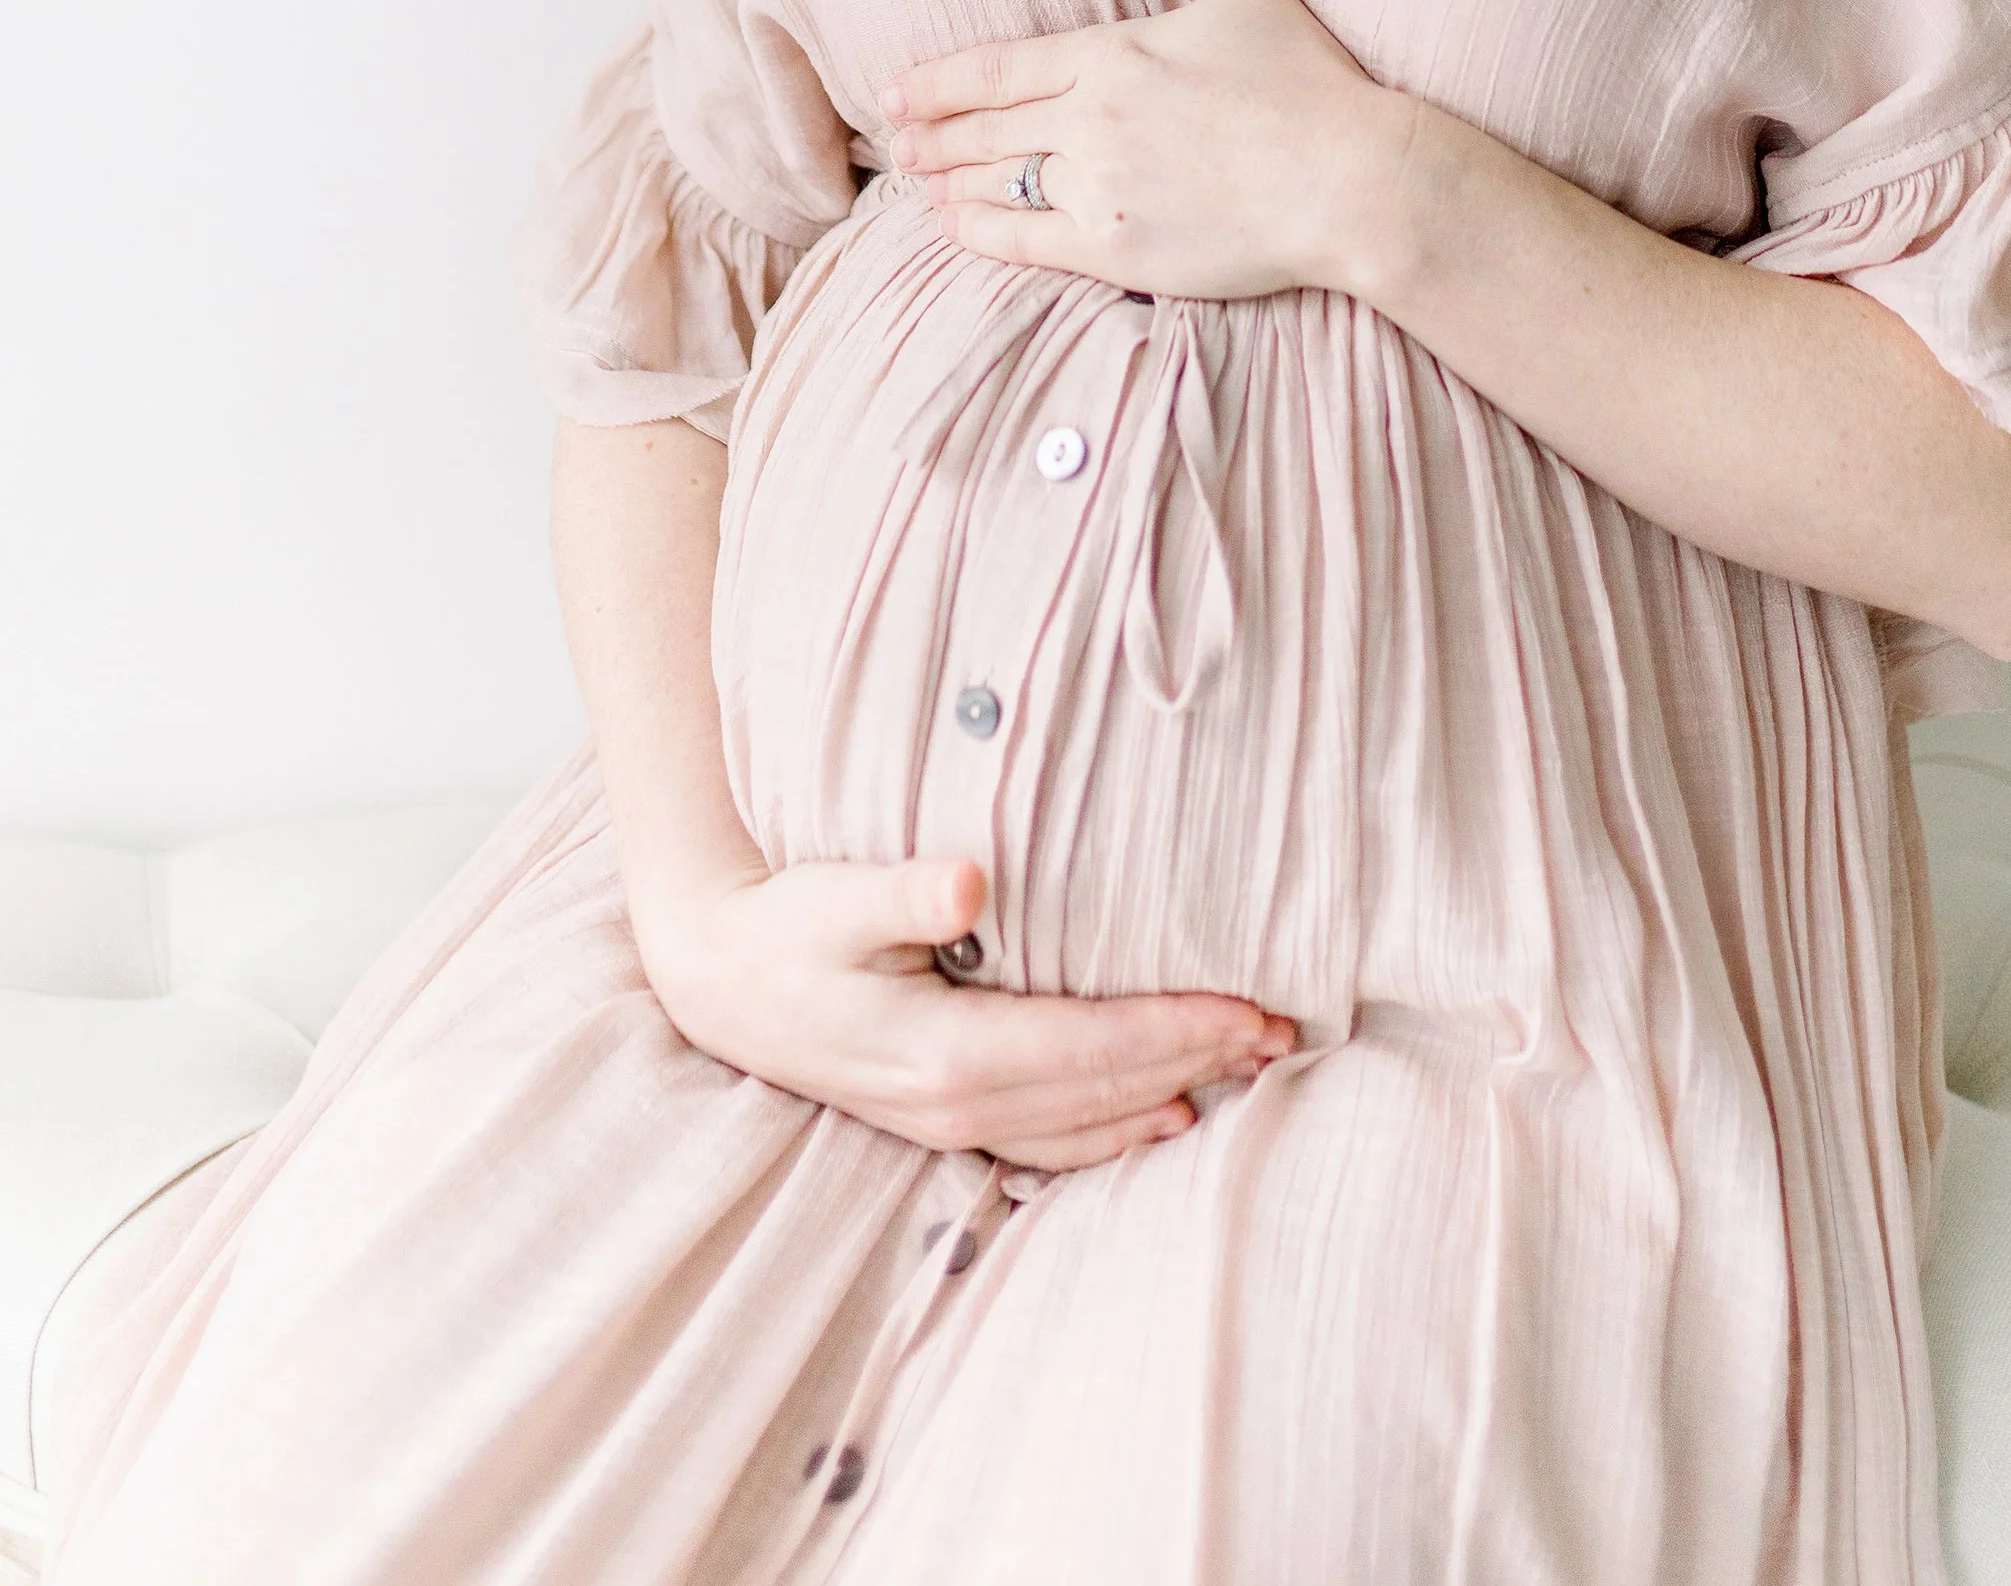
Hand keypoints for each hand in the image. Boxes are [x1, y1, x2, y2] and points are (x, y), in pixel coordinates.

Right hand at [642, 850, 1293, 1170]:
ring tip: (1247, 1073)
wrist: (716, 982)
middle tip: (1285, 1035)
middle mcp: (955, 1105)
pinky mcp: (940, 1119)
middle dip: (1199, 1063)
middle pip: (1103, 1093)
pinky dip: (1113, 1135)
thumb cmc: (782, 926)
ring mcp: (947, 1124)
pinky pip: (1048, 1142)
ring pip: (1084, 1126)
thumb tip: (971, 877)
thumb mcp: (834, 896)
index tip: (1251, 1009)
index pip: (1092, 1048)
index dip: (1177, 1030)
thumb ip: (906, 890)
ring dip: (1169, 1099)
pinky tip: (1160, 1121)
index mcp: (944, 1054)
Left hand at [883, 0, 1410, 299]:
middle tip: (891, 139)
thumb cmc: (1307, 82)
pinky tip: (951, 226)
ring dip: (947, 180)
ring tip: (916, 180)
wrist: (1350, 181)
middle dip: (929, 132)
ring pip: (996, 181)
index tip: (895, 88)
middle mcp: (1090, 119)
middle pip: (983, 126)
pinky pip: (1022, 241)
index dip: (937, 80)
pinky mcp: (1115, 248)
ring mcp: (1098, 187)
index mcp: (1111, 54)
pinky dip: (978, 232)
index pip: (997, 67)